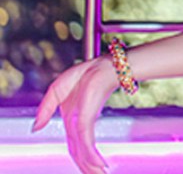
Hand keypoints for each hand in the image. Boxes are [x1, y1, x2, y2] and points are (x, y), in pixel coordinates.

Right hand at [32, 57, 118, 173]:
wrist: (100, 65)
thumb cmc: (83, 76)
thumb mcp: (55, 92)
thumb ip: (45, 110)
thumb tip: (36, 128)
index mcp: (73, 122)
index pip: (74, 147)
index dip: (80, 160)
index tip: (92, 171)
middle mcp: (79, 126)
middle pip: (80, 154)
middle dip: (88, 168)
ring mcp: (83, 123)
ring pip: (84, 152)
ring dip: (91, 166)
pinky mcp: (87, 118)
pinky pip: (86, 142)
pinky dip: (91, 155)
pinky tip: (100, 164)